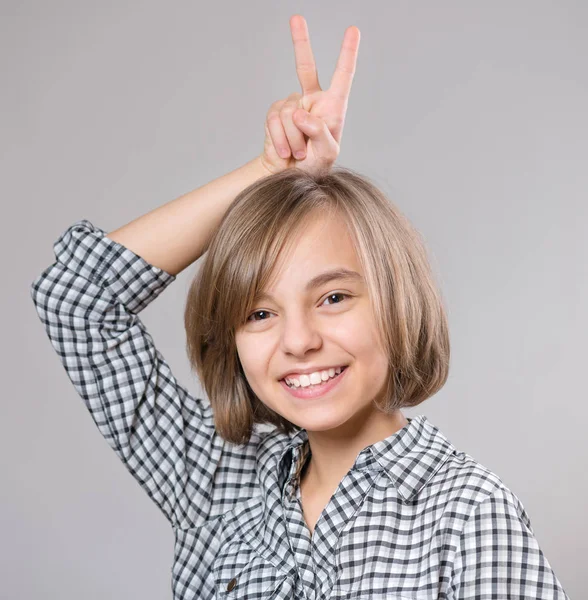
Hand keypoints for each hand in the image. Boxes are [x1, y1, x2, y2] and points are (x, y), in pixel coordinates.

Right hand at [259, 15, 359, 174]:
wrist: (288, 177)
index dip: (347, 54)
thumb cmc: (314, 167)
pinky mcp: (274, 114)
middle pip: (305, 67)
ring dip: (294, 139)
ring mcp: (291, 106)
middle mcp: (312, 101)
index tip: (353, 31)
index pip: (342, 77)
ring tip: (298, 154)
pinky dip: (280, 139)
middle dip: (300, 42)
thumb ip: (319, 133)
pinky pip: (274, 121)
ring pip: (289, 112)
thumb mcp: (326, 154)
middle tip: (296, 18)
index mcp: (332, 108)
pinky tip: (285, 151)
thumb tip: (300, 113)